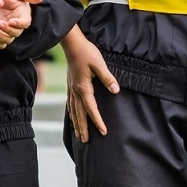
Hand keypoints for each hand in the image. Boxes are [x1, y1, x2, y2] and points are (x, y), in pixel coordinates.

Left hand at [0, 0, 43, 48]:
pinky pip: (0, 43)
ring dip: (0, 36)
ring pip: (7, 39)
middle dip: (7, 30)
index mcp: (23, 15)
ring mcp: (7, 30)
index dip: (19, 24)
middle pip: (16, 33)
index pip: (25, 23)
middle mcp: (17, 24)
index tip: (11, 21)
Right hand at [62, 26, 117, 142]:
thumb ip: (108, 78)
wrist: (72, 44)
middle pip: (80, 114)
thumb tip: (116, 90)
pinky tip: (72, 118)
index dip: (98, 121)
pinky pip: (70, 104)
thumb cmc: (86, 53)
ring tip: (78, 135)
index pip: (91, 109)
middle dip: (83, 128)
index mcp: (84, 88)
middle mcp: (76, 91)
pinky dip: (71, 114)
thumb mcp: (99, 64)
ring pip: (73, 111)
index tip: (103, 132)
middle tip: (86, 142)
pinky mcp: (70, 86)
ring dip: (76, 124)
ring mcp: (71, 89)